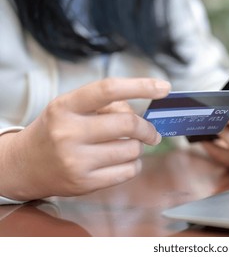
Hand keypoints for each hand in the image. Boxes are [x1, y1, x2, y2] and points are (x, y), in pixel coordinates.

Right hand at [0, 78, 170, 200]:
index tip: (164, 87)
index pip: (108, 89)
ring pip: (132, 149)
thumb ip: (106, 105)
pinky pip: (128, 171)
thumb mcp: (70, 108)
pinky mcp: (84, 184)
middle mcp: (68, 133)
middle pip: (128, 124)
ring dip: (138, 147)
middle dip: (148, 128)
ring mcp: (76, 161)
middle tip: (151, 132)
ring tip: (127, 146)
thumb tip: (144, 113)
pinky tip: (122, 161)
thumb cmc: (56, 130)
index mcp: (65, 106)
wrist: (24, 165)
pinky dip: (134, 164)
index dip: (141, 86)